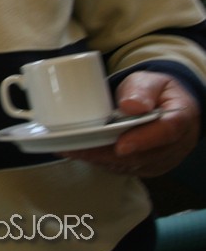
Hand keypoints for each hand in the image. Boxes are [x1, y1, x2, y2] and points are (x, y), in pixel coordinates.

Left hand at [61, 70, 201, 176]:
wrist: (163, 105)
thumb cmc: (155, 92)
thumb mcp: (149, 81)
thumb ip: (141, 90)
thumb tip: (131, 105)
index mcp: (181, 117)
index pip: (167, 131)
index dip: (143, 140)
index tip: (121, 145)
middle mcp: (175, 145)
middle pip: (143, 155)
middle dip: (107, 153)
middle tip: (77, 147)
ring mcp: (160, 160)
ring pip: (130, 165)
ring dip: (99, 159)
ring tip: (70, 149)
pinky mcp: (145, 167)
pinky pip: (123, 169)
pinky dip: (100, 162)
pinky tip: (79, 153)